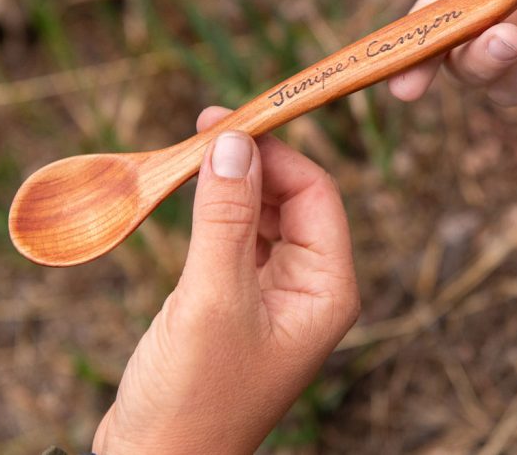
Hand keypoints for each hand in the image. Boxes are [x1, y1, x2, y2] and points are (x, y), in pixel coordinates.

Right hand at [92, 108, 359, 454]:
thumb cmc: (192, 397)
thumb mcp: (210, 298)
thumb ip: (225, 217)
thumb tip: (235, 141)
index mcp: (326, 290)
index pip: (316, 194)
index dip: (276, 152)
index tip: (227, 121)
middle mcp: (309, 289)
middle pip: (292, 199)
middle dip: (252, 163)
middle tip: (202, 129)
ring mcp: (274, 296)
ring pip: (263, 216)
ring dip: (231, 185)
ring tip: (190, 157)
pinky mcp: (238, 302)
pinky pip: (237, 240)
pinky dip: (215, 213)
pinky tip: (191, 198)